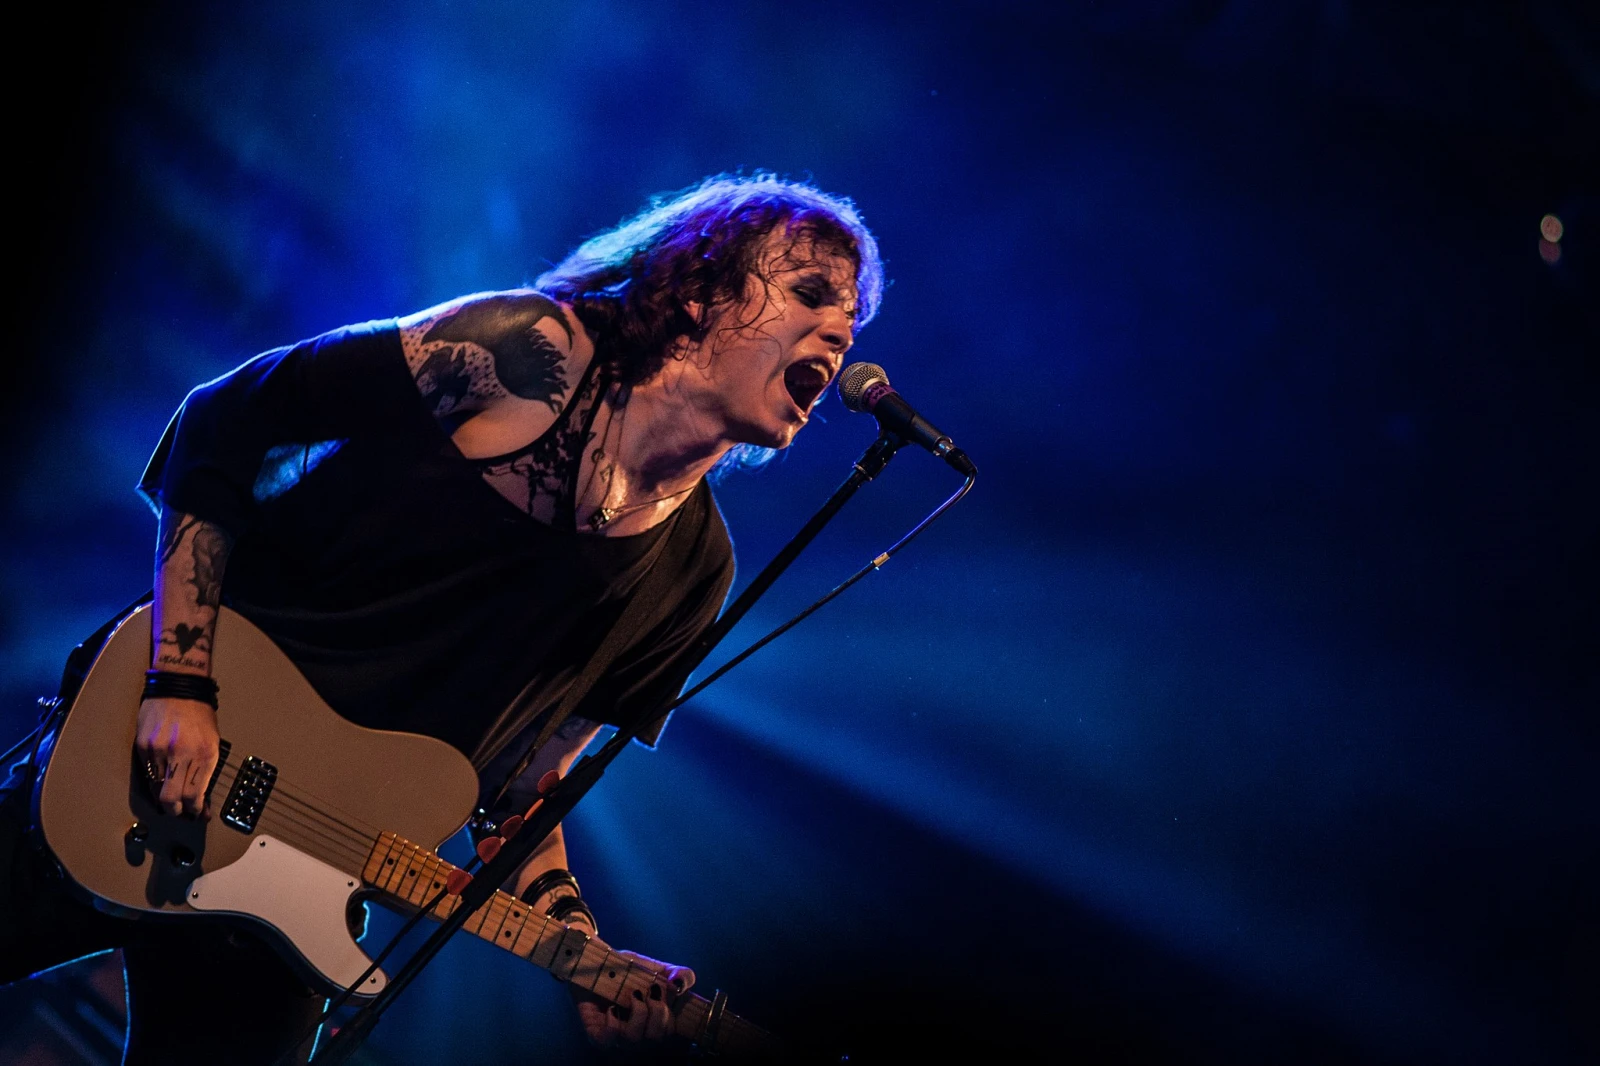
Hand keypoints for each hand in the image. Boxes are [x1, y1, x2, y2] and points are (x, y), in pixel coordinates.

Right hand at [136, 696, 220, 816]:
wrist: (178, 686)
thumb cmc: (200, 713)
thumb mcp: (212, 740)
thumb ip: (205, 768)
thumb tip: (200, 795)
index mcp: (204, 754)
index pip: (195, 795)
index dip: (195, 810)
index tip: (197, 814)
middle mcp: (181, 755)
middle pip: (172, 799)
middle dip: (176, 811)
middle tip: (180, 813)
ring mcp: (159, 751)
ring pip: (157, 789)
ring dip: (163, 798)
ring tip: (171, 800)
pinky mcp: (143, 747)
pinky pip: (147, 774)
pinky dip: (154, 782)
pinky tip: (160, 782)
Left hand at [573, 950, 695, 1048]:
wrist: (599, 961)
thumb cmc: (628, 968)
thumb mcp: (657, 967)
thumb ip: (679, 974)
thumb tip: (681, 985)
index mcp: (656, 1020)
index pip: (671, 1032)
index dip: (672, 1020)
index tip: (668, 997)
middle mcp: (638, 1031)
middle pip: (656, 1038)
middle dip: (657, 1012)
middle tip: (649, 990)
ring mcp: (617, 1035)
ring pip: (634, 1040)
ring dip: (637, 1015)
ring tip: (631, 994)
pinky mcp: (596, 1033)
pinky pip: (607, 1041)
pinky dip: (612, 1025)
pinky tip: (612, 1008)